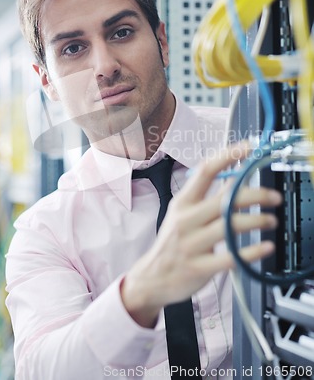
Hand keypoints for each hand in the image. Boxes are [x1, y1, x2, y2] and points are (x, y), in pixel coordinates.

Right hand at [121, 142, 280, 326]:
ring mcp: (192, 244)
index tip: (248, 148)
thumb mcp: (182, 213)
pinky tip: (265, 246)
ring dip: (258, 221)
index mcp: (183, 202)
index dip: (228, 156)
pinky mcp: (200, 267)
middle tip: (274, 197)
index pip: (205, 171)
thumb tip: (234, 176)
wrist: (152, 277)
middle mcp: (187, 220)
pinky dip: (252, 251)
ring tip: (271, 220)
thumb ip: (207, 196)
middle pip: (225, 199)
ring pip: (231, 226)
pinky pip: (231, 257)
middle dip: (256, 195)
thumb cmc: (172, 242)